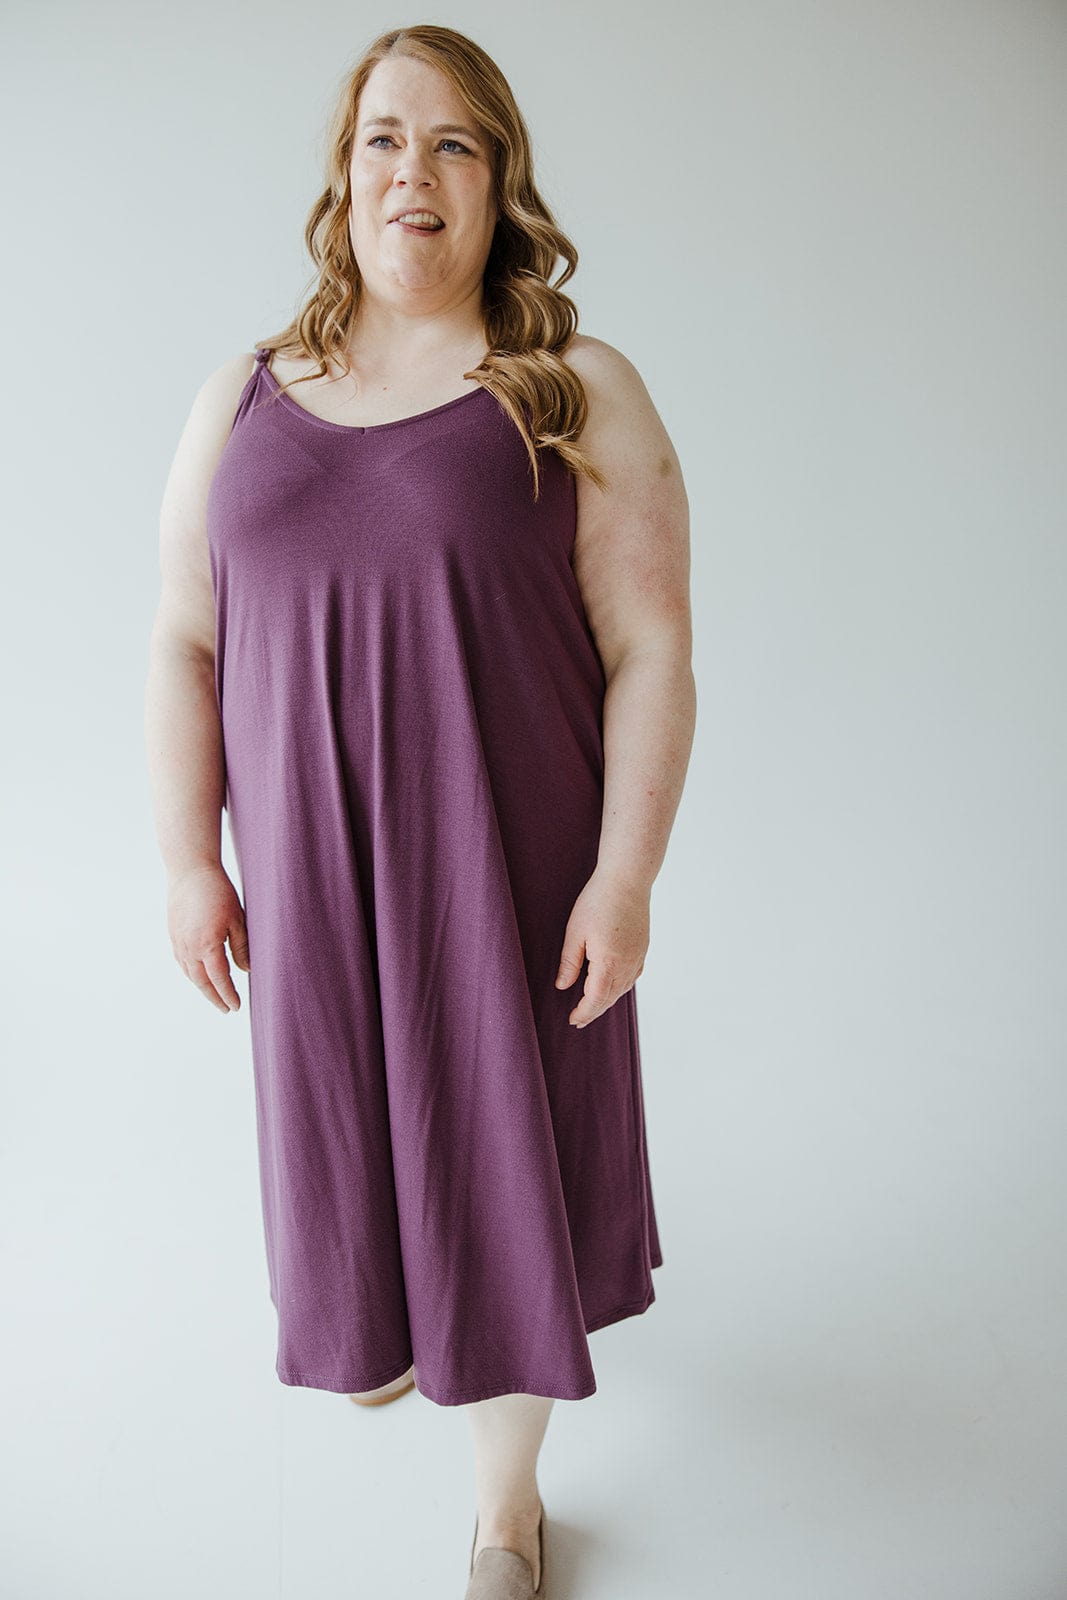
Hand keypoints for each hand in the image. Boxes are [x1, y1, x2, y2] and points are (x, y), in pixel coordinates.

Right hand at [167, 862, 249, 1013]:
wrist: (190, 871)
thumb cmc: (218, 892)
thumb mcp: (237, 919)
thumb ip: (241, 947)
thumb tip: (246, 970)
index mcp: (207, 945)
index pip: (219, 979)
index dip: (228, 995)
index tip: (236, 1006)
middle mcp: (189, 947)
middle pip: (201, 981)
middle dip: (214, 997)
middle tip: (225, 1009)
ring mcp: (178, 942)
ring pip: (189, 973)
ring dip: (202, 987)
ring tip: (214, 996)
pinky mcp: (173, 934)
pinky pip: (181, 962)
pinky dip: (191, 973)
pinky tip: (199, 975)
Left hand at [554, 867, 648, 1027]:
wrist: (627, 879)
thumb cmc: (598, 902)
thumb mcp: (575, 932)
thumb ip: (570, 962)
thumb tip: (563, 986)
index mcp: (609, 963)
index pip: (595, 999)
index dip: (584, 1012)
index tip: (572, 1020)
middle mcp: (627, 964)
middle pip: (610, 998)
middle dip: (594, 1011)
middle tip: (580, 1020)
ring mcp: (638, 956)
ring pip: (623, 989)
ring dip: (608, 1001)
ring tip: (593, 1006)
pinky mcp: (643, 947)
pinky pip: (633, 976)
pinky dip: (621, 987)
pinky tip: (614, 986)